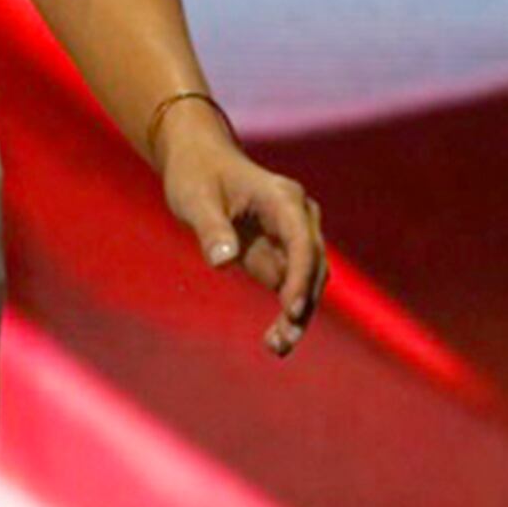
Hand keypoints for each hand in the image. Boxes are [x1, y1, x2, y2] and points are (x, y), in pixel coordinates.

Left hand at [160, 105, 327, 359]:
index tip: (291, 309)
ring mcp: (294, 236)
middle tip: (281, 341)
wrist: (199, 160)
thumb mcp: (195, 198)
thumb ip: (211, 229)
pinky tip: (274, 339)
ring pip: (308, 282)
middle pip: (312, 266)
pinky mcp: (281, 254)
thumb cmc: (196, 173)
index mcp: (283, 198)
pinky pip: (292, 287)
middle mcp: (298, 216)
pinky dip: (287, 313)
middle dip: (301, 304)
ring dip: (298, 314)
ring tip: (277, 347)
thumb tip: (222, 262)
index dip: (299, 276)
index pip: (301, 241)